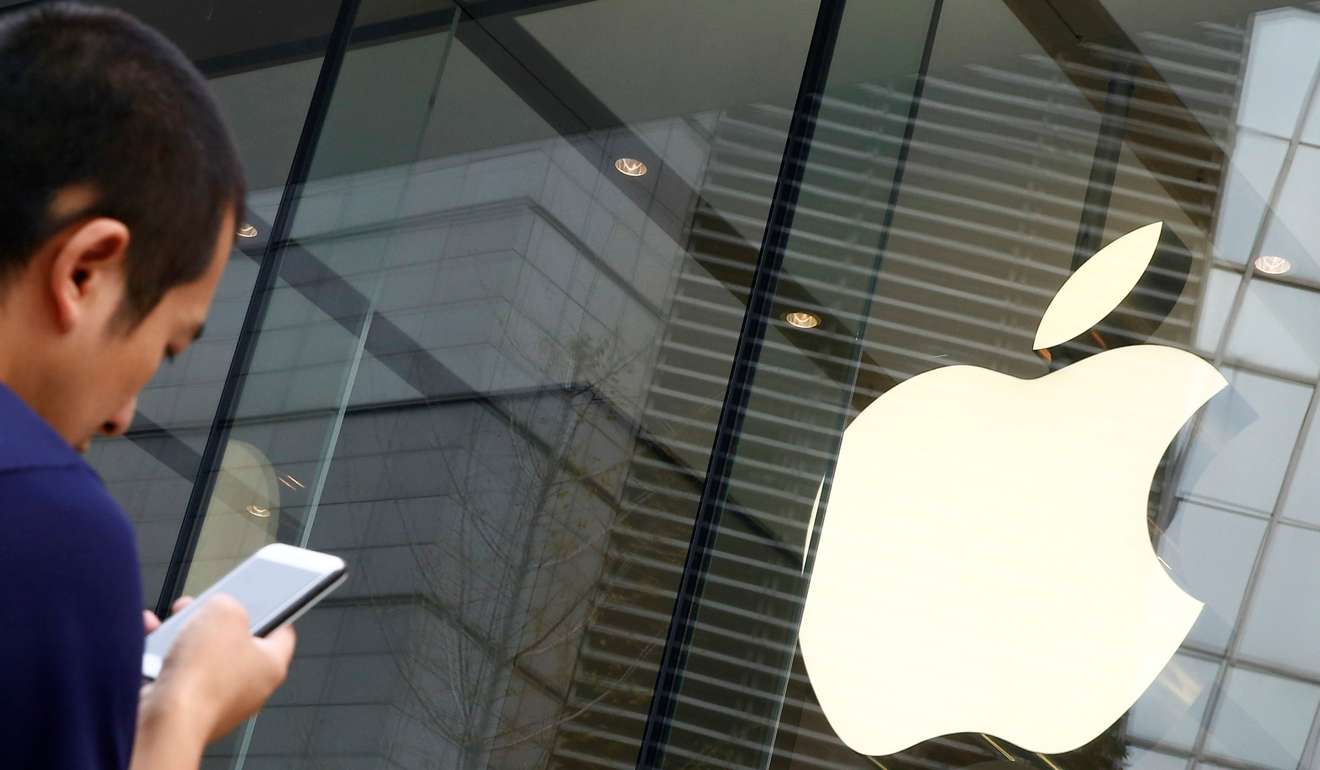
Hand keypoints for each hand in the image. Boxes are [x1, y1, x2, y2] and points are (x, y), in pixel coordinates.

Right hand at [139, 594, 295, 742]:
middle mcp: (248, 688)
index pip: (281, 632)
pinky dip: (160, 655)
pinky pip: (174, 673)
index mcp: (272, 666)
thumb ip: (228, 603)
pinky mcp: (185, 708)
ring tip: (172, 625)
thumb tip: (218, 607)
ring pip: (200, 657)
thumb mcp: (225, 611)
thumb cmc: (203, 677)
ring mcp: (216, 701)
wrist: (166, 720)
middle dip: (213, 622)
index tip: (256, 600)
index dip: (270, 610)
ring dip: (182, 636)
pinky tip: (151, 641)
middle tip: (202, 610)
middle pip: (234, 643)